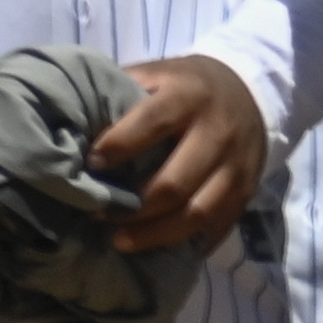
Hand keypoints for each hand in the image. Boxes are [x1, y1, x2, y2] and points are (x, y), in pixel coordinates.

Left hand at [87, 54, 268, 254]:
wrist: (251, 91)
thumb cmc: (186, 86)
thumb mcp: (156, 75)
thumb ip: (121, 93)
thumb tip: (71, 122)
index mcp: (190, 96)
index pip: (153, 122)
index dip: (118, 147)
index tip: (90, 165)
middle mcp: (219, 131)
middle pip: (174, 184)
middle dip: (130, 207)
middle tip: (97, 214)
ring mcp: (237, 165)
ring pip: (196, 213)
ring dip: (153, 234)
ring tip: (119, 240)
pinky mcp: (247, 191)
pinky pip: (217, 227)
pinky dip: (185, 243)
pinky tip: (157, 247)